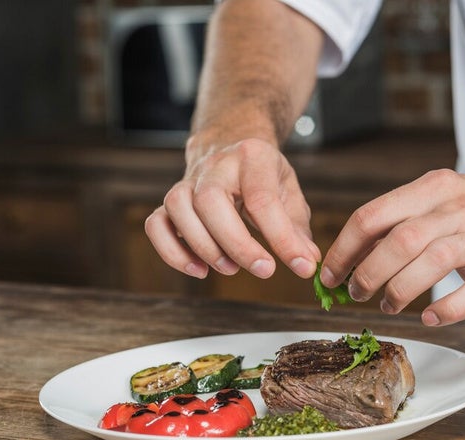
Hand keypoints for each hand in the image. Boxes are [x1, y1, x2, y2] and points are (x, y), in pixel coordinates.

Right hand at [145, 137, 320, 279]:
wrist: (230, 144)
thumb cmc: (263, 175)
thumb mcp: (289, 191)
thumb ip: (297, 228)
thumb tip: (308, 262)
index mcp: (253, 156)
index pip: (263, 198)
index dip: (282, 237)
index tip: (301, 266)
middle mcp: (215, 165)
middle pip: (210, 200)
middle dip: (236, 242)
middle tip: (263, 270)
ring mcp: (187, 181)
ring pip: (179, 208)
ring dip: (204, 247)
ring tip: (230, 269)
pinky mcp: (170, 201)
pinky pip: (156, 224)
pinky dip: (171, 251)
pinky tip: (198, 269)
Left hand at [319, 169, 464, 325]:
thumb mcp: (439, 200)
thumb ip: (397, 221)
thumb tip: (348, 256)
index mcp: (432, 188)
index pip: (372, 216)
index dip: (344, 250)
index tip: (329, 275)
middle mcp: (458, 207)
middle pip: (399, 240)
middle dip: (367, 272)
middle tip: (356, 293)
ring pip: (432, 262)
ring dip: (400, 290)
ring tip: (388, 305)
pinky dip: (446, 310)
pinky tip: (429, 318)